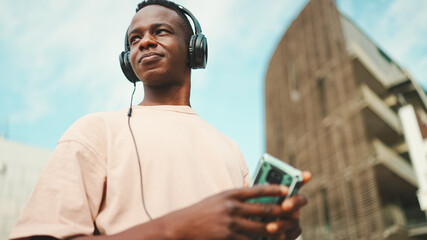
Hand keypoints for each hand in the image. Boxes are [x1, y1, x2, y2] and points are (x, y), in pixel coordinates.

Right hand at [161, 171, 310, 239]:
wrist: (180, 227)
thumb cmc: (200, 212)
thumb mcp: (217, 200)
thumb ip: (235, 199)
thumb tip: (256, 200)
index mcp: (229, 194)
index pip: (257, 189)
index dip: (275, 189)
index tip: (288, 190)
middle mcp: (232, 207)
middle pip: (263, 209)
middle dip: (281, 211)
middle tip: (294, 213)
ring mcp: (230, 224)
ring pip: (261, 228)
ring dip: (275, 230)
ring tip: (286, 230)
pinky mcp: (228, 238)